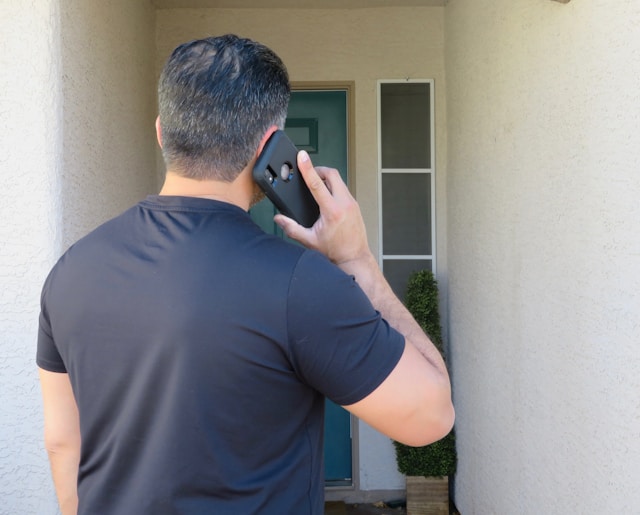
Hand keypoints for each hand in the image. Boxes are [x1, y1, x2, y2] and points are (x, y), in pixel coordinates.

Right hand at [274, 151, 370, 266]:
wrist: (354, 257)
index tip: (302, 156)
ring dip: (326, 178)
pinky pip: (343, 188)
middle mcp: (344, 204)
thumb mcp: (309, 241)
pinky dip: (333, 187)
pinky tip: (326, 195)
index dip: (307, 168)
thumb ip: (291, 228)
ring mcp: (352, 203)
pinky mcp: (355, 205)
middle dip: (318, 169)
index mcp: (332, 211)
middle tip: (308, 173)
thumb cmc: (334, 250)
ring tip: (315, 185)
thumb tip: (278, 219)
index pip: (316, 184)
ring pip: (339, 180)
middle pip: (331, 174)